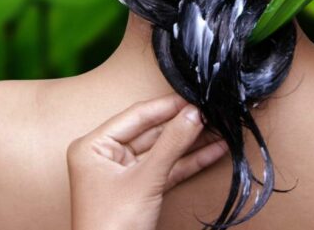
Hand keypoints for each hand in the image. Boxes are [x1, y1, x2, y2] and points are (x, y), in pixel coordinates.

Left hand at [67, 93, 227, 229]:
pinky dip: (190, 161)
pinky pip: (168, 169)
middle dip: (184, 125)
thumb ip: (171, 143)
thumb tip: (193, 113)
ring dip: (192, 143)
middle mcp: (106, 156)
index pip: (137, 116)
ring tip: (220, 130)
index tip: (194, 97)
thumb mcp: (145, 180)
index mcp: (94, 146)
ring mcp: (124, 174)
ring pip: (164, 151)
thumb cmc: (111, 227)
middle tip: (212, 113)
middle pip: (153, 132)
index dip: (168, 106)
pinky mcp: (141, 190)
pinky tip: (213, 151)